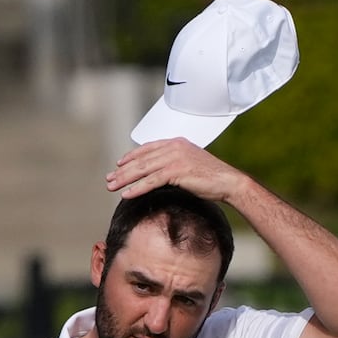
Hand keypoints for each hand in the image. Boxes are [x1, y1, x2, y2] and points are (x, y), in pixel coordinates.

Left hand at [105, 138, 248, 202]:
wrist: (228, 182)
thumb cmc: (211, 177)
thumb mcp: (190, 164)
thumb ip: (175, 163)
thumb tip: (161, 174)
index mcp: (176, 143)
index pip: (148, 148)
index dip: (131, 156)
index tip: (118, 164)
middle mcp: (174, 147)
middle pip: (141, 159)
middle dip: (122, 170)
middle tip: (109, 179)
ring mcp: (175, 158)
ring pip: (143, 169)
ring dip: (125, 179)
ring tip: (112, 187)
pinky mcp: (177, 172)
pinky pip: (152, 181)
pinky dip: (138, 188)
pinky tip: (127, 194)